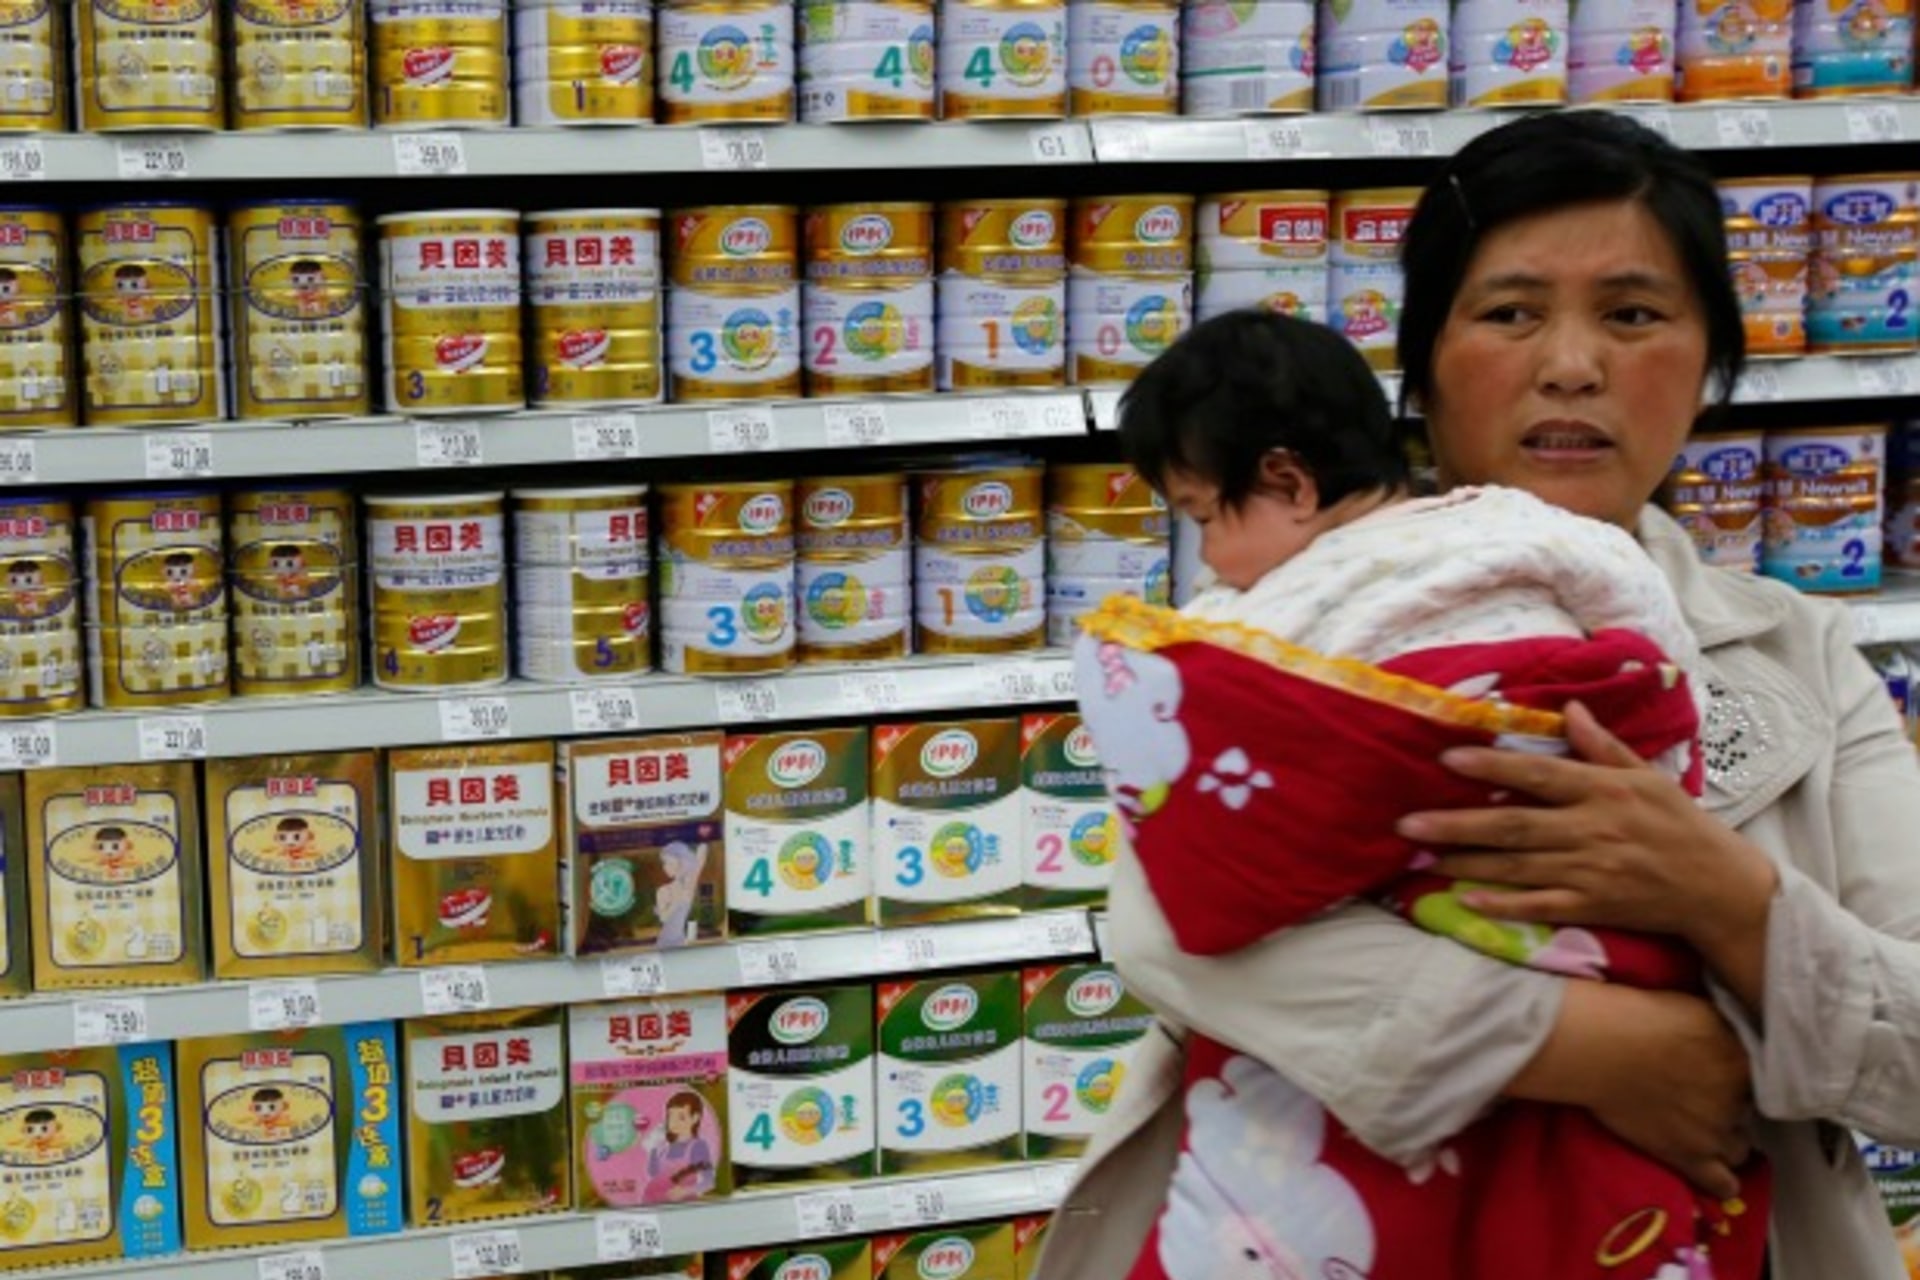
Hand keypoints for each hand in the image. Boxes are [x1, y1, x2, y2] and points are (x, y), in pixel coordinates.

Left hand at [1395, 702, 1777, 950]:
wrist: (1718, 888)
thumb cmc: (1679, 824)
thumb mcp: (1647, 776)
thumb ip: (1603, 746)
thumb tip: (1569, 709)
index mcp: (1604, 791)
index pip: (1539, 775)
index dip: (1492, 767)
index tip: (1447, 759)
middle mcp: (1592, 831)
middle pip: (1515, 826)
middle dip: (1457, 823)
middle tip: (1408, 821)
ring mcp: (1590, 872)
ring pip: (1518, 867)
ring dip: (1467, 861)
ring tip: (1422, 853)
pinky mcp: (1591, 907)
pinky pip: (1539, 906)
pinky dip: (1502, 904)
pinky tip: (1464, 897)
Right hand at [1511, 983, 1754, 1198]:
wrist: (1599, 1048)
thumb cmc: (1641, 1017)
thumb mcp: (1698, 1009)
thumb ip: (1727, 1033)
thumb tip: (1738, 1043)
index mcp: (1742, 1062)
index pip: (1758, 1076)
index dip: (1737, 1073)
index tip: (1718, 1069)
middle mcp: (1736, 1101)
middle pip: (1746, 1110)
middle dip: (1730, 1104)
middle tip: (1703, 1093)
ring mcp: (1712, 1134)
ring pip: (1740, 1147)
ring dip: (1727, 1138)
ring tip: (1703, 1127)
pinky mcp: (1687, 1157)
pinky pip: (1722, 1183)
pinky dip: (1723, 1180)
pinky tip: (1715, 1169)